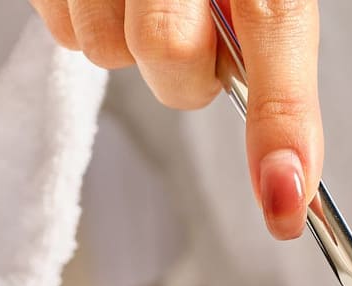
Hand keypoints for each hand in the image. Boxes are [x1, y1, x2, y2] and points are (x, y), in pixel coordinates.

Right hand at [30, 0, 321, 239]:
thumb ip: (271, 37)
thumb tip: (289, 170)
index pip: (278, 31)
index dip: (282, 127)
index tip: (285, 202)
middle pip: (172, 57)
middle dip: (183, 75)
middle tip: (190, 34)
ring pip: (105, 50)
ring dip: (125, 42)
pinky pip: (62, 30)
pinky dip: (81, 18)